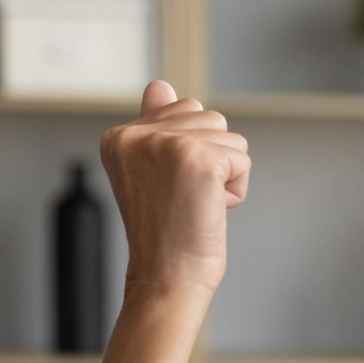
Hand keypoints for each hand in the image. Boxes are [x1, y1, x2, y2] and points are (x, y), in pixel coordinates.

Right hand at [99, 78, 250, 300]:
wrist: (167, 277)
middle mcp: (137, 134)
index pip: (181, 108)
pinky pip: (243, 160)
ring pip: (231, 138)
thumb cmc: (165, 233)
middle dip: (212, 160)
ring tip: (197, 203)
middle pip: (211, 118)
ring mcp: (166, 143)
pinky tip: (210, 209)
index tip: (169, 188)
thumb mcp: (153, 173)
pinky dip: (236, 189)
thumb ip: (156, 126)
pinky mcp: (196, 158)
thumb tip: (160, 85)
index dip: (190, 152)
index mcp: (120, 136)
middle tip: (185, 199)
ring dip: (226, 175)